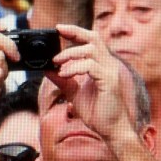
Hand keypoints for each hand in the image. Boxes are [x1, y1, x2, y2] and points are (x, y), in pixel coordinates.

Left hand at [51, 25, 137, 148]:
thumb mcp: (74, 94)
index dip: (76, 31)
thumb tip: (48, 69)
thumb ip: (63, 81)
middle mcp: (109, 65)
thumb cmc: (98, 114)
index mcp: (102, 66)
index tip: (59, 28)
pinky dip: (75, 68)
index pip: (91, 41)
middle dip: (75, 32)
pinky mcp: (109, 82)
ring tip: (58, 63)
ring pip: (91, 50)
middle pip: (94, 38)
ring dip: (70, 53)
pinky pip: (91, 66)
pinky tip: (64, 75)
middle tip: (58, 31)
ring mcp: (110, 72)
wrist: (112, 131)